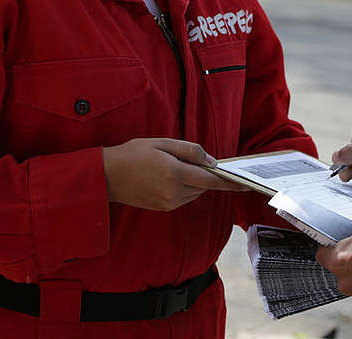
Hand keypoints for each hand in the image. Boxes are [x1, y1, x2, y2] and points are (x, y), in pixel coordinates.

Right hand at [102, 138, 247, 209]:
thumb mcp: (162, 143)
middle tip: (192, 160)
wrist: (107, 177)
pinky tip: (168, 176)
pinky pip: (184, 197)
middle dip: (205, 175)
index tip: (244, 184)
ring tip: (173, 166)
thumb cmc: (133, 154)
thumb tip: (211, 161)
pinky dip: (184, 187)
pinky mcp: (164, 208)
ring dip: (194, 181)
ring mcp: (168, 202)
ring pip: (195, 192)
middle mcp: (173, 191)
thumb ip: (189, 151)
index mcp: (174, 173)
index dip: (228, 182)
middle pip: (204, 186)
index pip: (210, 180)